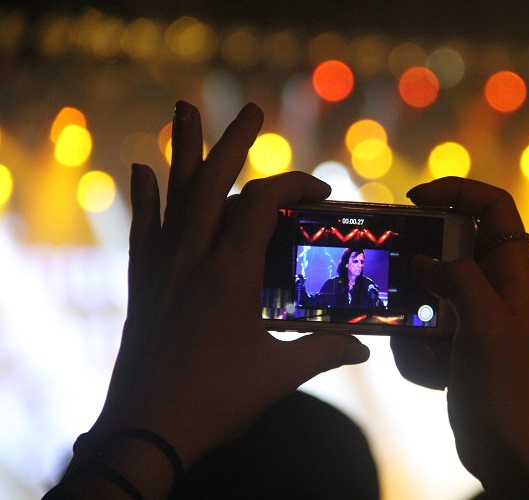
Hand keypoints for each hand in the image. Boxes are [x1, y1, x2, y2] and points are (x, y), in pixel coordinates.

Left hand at [93, 102, 368, 468]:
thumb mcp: (277, 376)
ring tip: (185, 108)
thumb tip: (363, 349)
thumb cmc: (214, 403)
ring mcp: (163, 269)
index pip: (262, 204)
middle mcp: (192, 260)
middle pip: (212, 182)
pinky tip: (140, 169)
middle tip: (251, 109)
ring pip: (173, 195)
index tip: (320, 192)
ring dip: (184, 150)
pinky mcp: (144, 284)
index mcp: (230, 275)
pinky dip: (145, 196)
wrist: (146, 432)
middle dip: (235, 141)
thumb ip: (322, 352)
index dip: (295, 185)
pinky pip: (143, 228)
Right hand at [391, 177, 528, 497]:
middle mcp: (496, 286)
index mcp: (514, 272)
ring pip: (428, 292)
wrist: (504, 447)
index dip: (458, 191)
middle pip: (452, 246)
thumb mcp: (484, 324)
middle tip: (398, 276)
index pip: (494, 207)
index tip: (415, 201)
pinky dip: (419, 350)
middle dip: (421, 265)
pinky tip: (435, 374)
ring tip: (427, 349)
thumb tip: (423, 259)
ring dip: (416, 319)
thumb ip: (458, 279)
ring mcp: (474, 315)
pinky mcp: (456, 341)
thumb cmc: (505, 386)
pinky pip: (422, 328)